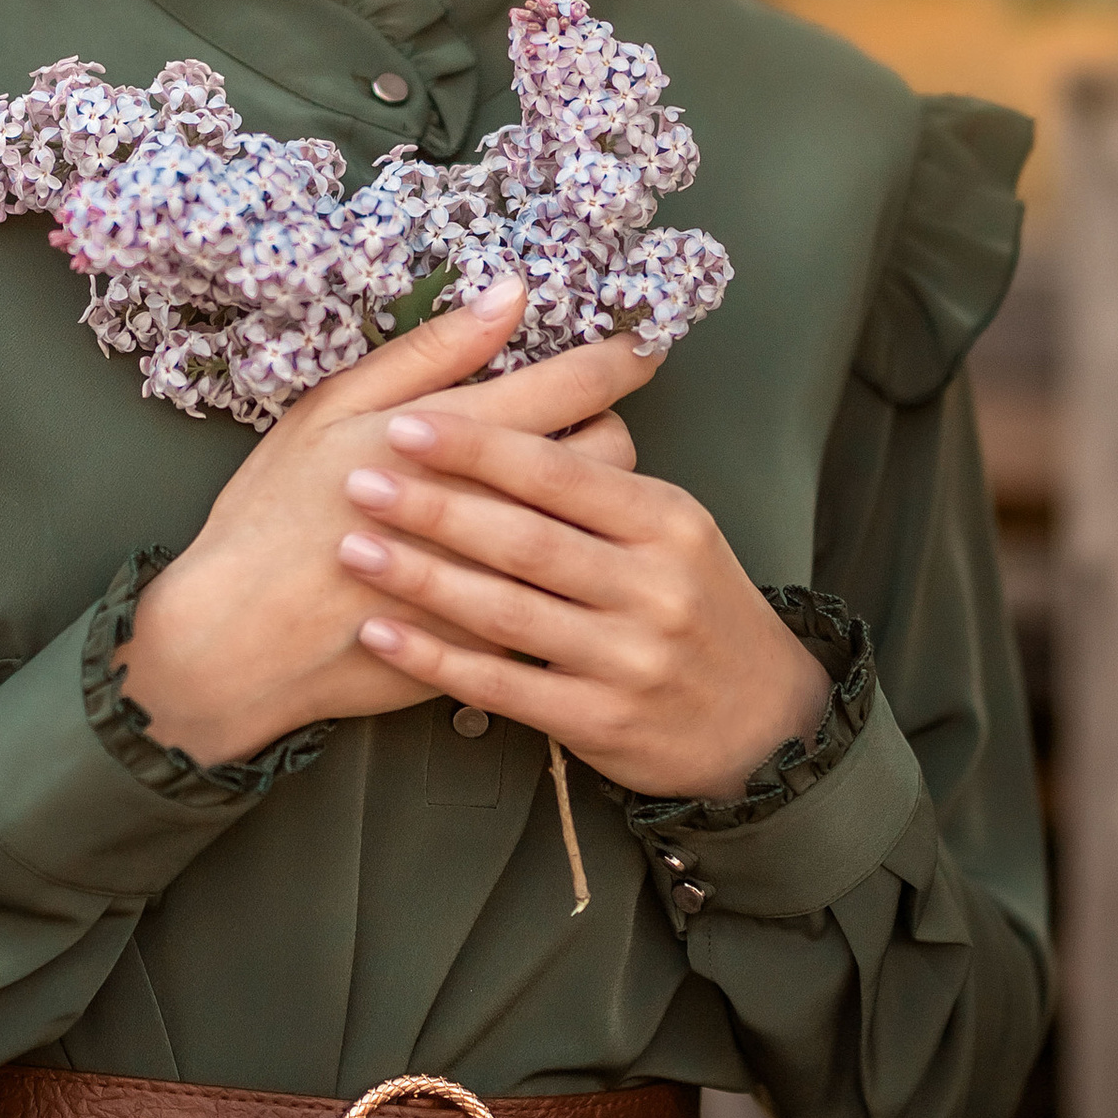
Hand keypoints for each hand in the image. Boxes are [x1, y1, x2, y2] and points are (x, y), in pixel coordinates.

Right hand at [119, 280, 658, 766]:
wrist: (241, 641)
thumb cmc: (276, 511)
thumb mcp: (334, 407)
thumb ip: (432, 351)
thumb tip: (510, 295)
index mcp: (459, 437)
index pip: (579, 385)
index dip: (622, 359)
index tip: (640, 346)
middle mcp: (499, 507)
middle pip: (610, 456)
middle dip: (608, 427)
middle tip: (576, 422)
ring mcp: (505, 581)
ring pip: (597, 527)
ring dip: (591, 501)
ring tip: (553, 490)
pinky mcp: (499, 642)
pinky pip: (563, 593)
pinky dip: (557, 568)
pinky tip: (527, 558)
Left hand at [337, 402, 831, 802]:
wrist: (764, 721)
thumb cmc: (698, 606)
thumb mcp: (677, 527)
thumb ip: (604, 481)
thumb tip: (533, 396)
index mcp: (667, 520)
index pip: (561, 473)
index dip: (480, 447)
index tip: (408, 424)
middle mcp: (652, 586)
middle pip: (525, 538)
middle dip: (435, 506)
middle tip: (358, 480)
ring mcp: (628, 658)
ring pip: (506, 610)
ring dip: (421, 578)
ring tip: (353, 548)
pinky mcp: (600, 720)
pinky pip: (502, 685)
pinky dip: (435, 659)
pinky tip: (380, 636)